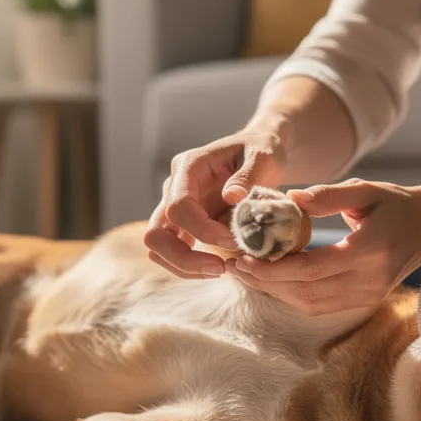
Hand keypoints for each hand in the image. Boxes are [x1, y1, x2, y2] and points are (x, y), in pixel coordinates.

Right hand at [145, 129, 285, 278]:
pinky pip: (174, 252)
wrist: (258, 154)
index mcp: (189, 167)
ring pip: (158, 248)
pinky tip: (222, 266)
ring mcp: (174, 207)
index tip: (234, 240)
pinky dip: (192, 267)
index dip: (203, 230)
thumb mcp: (264, 156)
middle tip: (221, 268)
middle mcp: (174, 188)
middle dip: (185, 257)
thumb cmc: (260, 151)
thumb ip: (249, 175)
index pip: (178, 206)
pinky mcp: (183, 224)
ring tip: (222, 270)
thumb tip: (231, 197)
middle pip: (156, 233)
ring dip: (186, 266)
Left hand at [225, 179, 420, 314]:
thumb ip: (329, 195)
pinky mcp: (364, 302)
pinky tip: (270, 281)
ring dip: (273, 291)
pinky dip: (291, 296)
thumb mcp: (366, 189)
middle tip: (232, 266)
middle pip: (305, 291)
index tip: (243, 257)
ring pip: (309, 303)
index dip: (273, 268)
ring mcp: (367, 295)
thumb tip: (290, 199)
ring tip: (244, 274)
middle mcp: (369, 280)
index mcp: (369, 250)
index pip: (311, 269)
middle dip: (264, 282)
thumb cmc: (394, 203)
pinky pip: (319, 305)